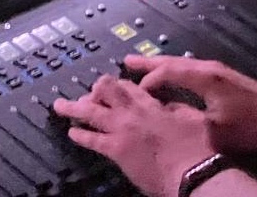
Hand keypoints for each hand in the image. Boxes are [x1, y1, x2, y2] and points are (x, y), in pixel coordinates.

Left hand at [53, 74, 215, 196]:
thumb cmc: (195, 145)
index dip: (117, 84)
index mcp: (153, 103)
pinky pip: (93, 140)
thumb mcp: (190, 116)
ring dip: (75, 108)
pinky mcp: (117, 151)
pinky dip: (81, 135)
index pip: (128, 86)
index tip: (112, 85)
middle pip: (107, 92)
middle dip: (95, 90)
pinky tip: (71, 132)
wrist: (191, 172)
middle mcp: (134, 112)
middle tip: (88, 92)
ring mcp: (123, 131)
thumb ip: (174, 107)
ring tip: (60, 105)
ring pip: (92, 113)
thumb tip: (165, 104)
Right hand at [123, 55, 256, 153]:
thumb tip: (164, 115)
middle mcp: (210, 68)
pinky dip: (175, 72)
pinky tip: (170, 80)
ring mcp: (218, 71)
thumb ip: (187, 118)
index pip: (169, 71)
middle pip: (174, 62)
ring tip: (141, 68)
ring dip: (162, 67)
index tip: (131, 93)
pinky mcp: (223, 78)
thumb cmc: (250, 125)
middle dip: (149, 63)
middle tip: (126, 61)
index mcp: (206, 76)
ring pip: (182, 65)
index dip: (148, 80)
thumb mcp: (214, 128)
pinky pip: (191, 70)